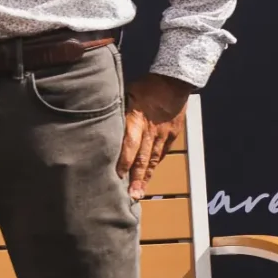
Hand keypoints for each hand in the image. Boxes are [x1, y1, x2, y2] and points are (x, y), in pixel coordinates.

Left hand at [118, 73, 192, 198]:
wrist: (175, 81)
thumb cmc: (146, 87)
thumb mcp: (128, 94)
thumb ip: (118, 113)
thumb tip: (102, 127)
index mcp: (137, 119)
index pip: (130, 145)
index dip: (123, 162)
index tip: (117, 177)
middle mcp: (151, 130)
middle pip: (143, 157)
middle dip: (136, 178)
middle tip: (132, 195)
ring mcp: (163, 134)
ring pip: (153, 159)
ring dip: (146, 177)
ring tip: (140, 193)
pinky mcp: (172, 134)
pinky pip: (162, 153)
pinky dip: (155, 165)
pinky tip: (149, 175)